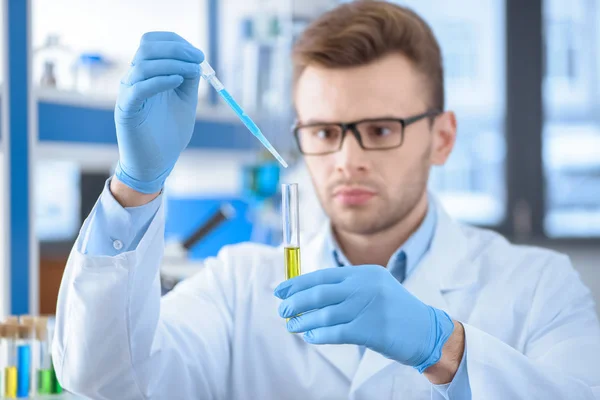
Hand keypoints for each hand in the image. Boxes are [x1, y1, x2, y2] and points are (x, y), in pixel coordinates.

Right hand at [114, 32, 203, 193]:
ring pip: (143, 64)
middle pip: (147, 47)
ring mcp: (128, 93)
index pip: (153, 43)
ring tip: (192, 72)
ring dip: (172, 63)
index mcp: (147, 74)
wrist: (157, 163)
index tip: (199, 55)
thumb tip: (196, 59)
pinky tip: (178, 82)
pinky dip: (160, 80)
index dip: (175, 42)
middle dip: (175, 49)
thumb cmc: (169, 133)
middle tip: (198, 59)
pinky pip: (139, 88)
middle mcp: (134, 79)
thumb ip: (189, 80)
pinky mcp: (126, 109)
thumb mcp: (185, 101)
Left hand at [274, 265, 454, 371]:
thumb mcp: (376, 288)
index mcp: (364, 273)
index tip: (281, 290)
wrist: (427, 331)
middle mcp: (365, 286)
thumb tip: (309, 294)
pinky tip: (309, 336)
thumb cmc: (395, 311)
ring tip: (291, 326)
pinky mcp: (370, 330)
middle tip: (282, 309)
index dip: (298, 283)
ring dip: (303, 321)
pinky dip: (318, 334)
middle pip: (319, 293)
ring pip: (324, 313)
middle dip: (296, 301)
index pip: (323, 276)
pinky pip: (335, 332)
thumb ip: (348, 288)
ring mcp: (368, 307)